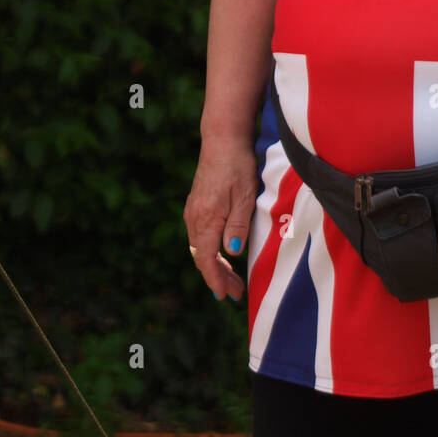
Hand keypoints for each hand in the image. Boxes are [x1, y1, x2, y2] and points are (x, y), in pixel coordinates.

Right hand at [183, 135, 258, 300]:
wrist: (222, 140)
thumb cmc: (238, 165)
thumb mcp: (244, 195)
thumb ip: (238, 225)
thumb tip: (232, 252)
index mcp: (206, 218)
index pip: (207, 260)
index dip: (216, 281)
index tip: (226, 297)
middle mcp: (194, 218)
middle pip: (202, 258)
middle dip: (217, 278)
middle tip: (236, 293)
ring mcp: (193, 211)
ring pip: (200, 248)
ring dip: (214, 266)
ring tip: (232, 280)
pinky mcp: (196, 205)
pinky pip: (200, 236)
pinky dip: (210, 251)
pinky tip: (222, 255)